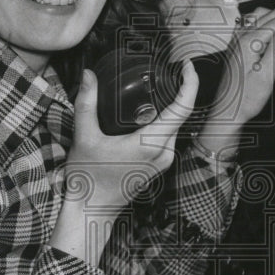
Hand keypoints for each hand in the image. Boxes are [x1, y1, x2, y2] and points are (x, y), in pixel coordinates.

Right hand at [66, 60, 198, 214]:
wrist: (92, 209)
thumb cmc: (88, 178)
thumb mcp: (84, 137)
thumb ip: (87, 104)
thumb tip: (89, 75)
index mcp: (151, 144)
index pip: (183, 108)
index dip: (190, 83)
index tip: (185, 65)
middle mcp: (164, 153)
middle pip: (182, 115)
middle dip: (180, 89)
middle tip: (169, 69)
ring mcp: (163, 161)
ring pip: (175, 126)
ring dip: (171, 106)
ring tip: (158, 86)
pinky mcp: (158, 165)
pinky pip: (167, 137)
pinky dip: (163, 120)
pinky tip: (149, 112)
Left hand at [197, 7, 274, 154]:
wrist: (229, 111)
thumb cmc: (246, 99)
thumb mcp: (267, 73)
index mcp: (249, 41)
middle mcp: (241, 37)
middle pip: (272, 14)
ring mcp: (237, 40)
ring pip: (261, 15)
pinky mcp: (237, 46)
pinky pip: (251, 23)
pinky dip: (265, 21)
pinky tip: (272, 29)